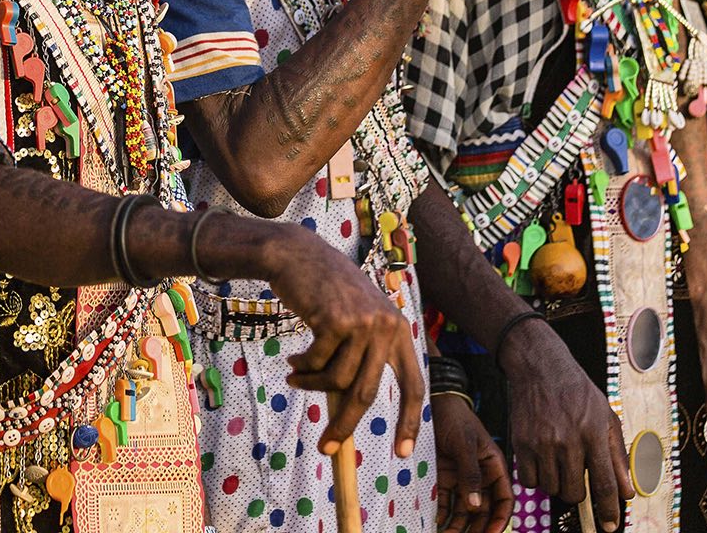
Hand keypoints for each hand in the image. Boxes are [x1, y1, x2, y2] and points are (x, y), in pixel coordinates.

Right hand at [265, 231, 424, 456]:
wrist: (298, 255)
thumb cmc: (326, 293)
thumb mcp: (356, 322)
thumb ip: (361, 359)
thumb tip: (349, 413)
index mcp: (399, 330)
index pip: (414, 385)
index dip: (410, 421)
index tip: (402, 452)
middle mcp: (387, 326)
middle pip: (366, 393)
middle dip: (344, 425)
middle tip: (326, 449)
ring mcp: (362, 322)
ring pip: (336, 380)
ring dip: (311, 386)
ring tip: (295, 377)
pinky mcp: (335, 321)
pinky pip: (316, 364)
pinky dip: (302, 369)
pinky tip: (292, 361)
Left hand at [431, 390, 511, 532]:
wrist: (432, 401)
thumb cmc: (455, 417)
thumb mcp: (465, 444)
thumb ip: (471, 473)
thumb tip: (476, 505)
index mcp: (494, 467)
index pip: (504, 500)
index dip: (500, 519)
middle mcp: (480, 477)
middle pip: (483, 511)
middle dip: (476, 529)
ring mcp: (461, 479)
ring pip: (464, 511)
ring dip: (458, 527)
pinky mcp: (444, 478)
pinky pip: (446, 502)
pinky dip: (442, 516)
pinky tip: (436, 525)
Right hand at [498, 318, 628, 531]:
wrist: (539, 366)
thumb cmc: (576, 390)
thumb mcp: (606, 416)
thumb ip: (617, 456)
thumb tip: (627, 492)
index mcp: (594, 433)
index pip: (605, 483)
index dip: (609, 510)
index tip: (611, 526)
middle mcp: (568, 440)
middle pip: (574, 492)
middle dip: (577, 491)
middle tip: (575, 473)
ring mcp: (542, 442)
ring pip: (551, 488)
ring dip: (556, 482)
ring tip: (557, 460)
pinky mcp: (521, 442)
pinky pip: (529, 480)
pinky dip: (536, 476)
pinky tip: (541, 460)